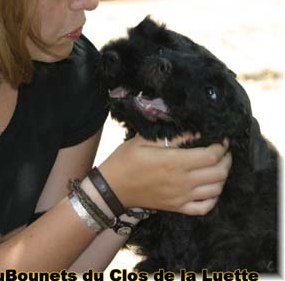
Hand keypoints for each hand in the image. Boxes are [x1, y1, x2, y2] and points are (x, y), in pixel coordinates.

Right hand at [99, 133, 231, 215]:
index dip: (221, 146)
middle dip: (227, 159)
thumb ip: (172, 136)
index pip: (211, 155)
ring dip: (223, 177)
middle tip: (223, 150)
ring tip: (218, 165)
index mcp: (174, 162)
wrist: (113, 188)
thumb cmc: (126, 160)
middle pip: (219, 173)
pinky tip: (210, 187)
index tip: (222, 138)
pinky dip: (214, 198)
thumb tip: (196, 132)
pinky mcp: (177, 207)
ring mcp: (181, 197)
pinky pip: (205, 208)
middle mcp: (182, 181)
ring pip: (216, 190)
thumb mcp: (144, 140)